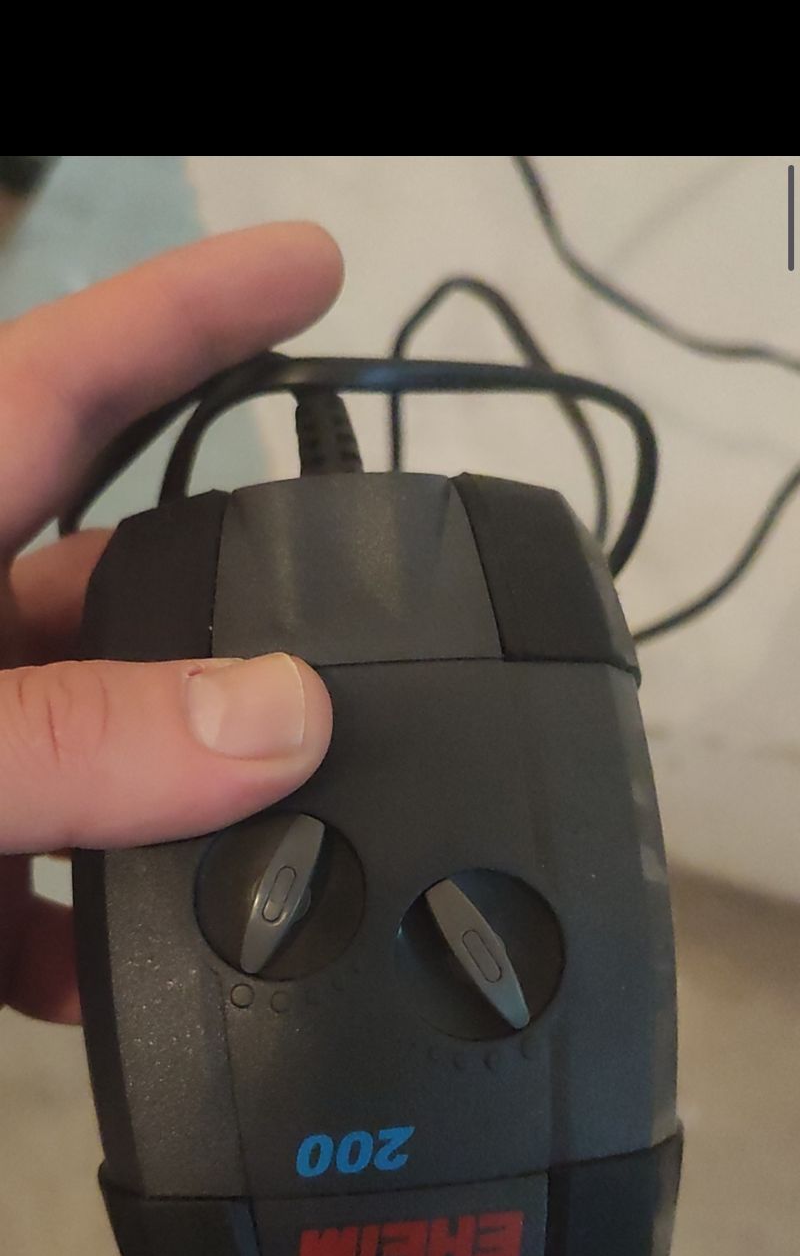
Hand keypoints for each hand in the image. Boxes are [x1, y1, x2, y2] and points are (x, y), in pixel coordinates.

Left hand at [0, 223, 341, 1021]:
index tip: (316, 269)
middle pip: (106, 591)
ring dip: (151, 824)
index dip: (198, 309)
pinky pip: (8, 865)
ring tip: (250, 882)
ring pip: (73, 749)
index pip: (76, 376)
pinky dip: (56, 928)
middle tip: (342, 687)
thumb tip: (279, 725)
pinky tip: (94, 986)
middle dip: (225, 641)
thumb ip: (73, 737)